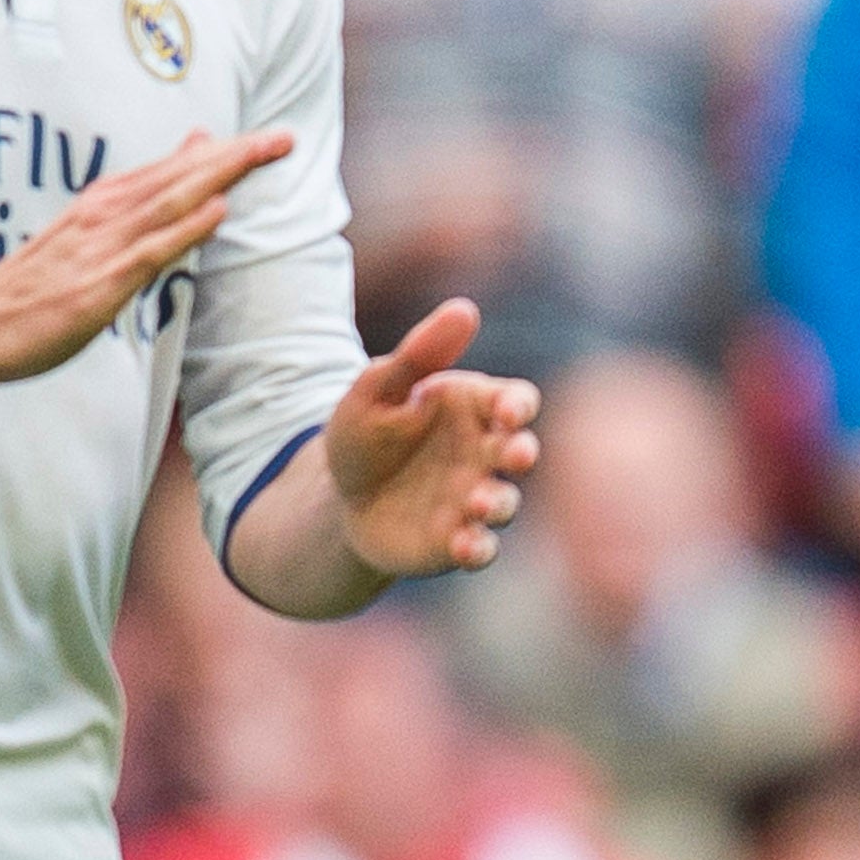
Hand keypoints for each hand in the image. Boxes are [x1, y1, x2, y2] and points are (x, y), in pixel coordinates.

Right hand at [0, 130, 294, 389]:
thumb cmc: (33, 286)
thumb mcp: (86, 238)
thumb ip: (129, 212)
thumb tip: (163, 191)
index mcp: (105, 203)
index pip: (174, 170)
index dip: (223, 153)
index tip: (270, 139)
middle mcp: (106, 214)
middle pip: (181, 177)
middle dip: (235, 156)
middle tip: (285, 138)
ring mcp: (103, 247)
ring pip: (171, 202)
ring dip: (219, 177)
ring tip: (262, 156)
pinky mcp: (99, 284)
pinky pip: (150, 252)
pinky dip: (185, 229)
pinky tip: (216, 213)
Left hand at [322, 299, 540, 577]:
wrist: (337, 498)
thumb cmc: (366, 435)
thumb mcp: (377, 388)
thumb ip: (420, 353)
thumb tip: (464, 309)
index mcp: (473, 410)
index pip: (514, 401)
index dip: (517, 404)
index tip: (507, 409)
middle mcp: (484, 455)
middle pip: (520, 451)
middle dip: (522, 452)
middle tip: (516, 453)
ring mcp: (474, 500)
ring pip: (504, 502)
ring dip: (498, 503)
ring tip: (478, 502)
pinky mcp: (456, 542)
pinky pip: (481, 549)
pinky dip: (478, 549)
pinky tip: (464, 545)